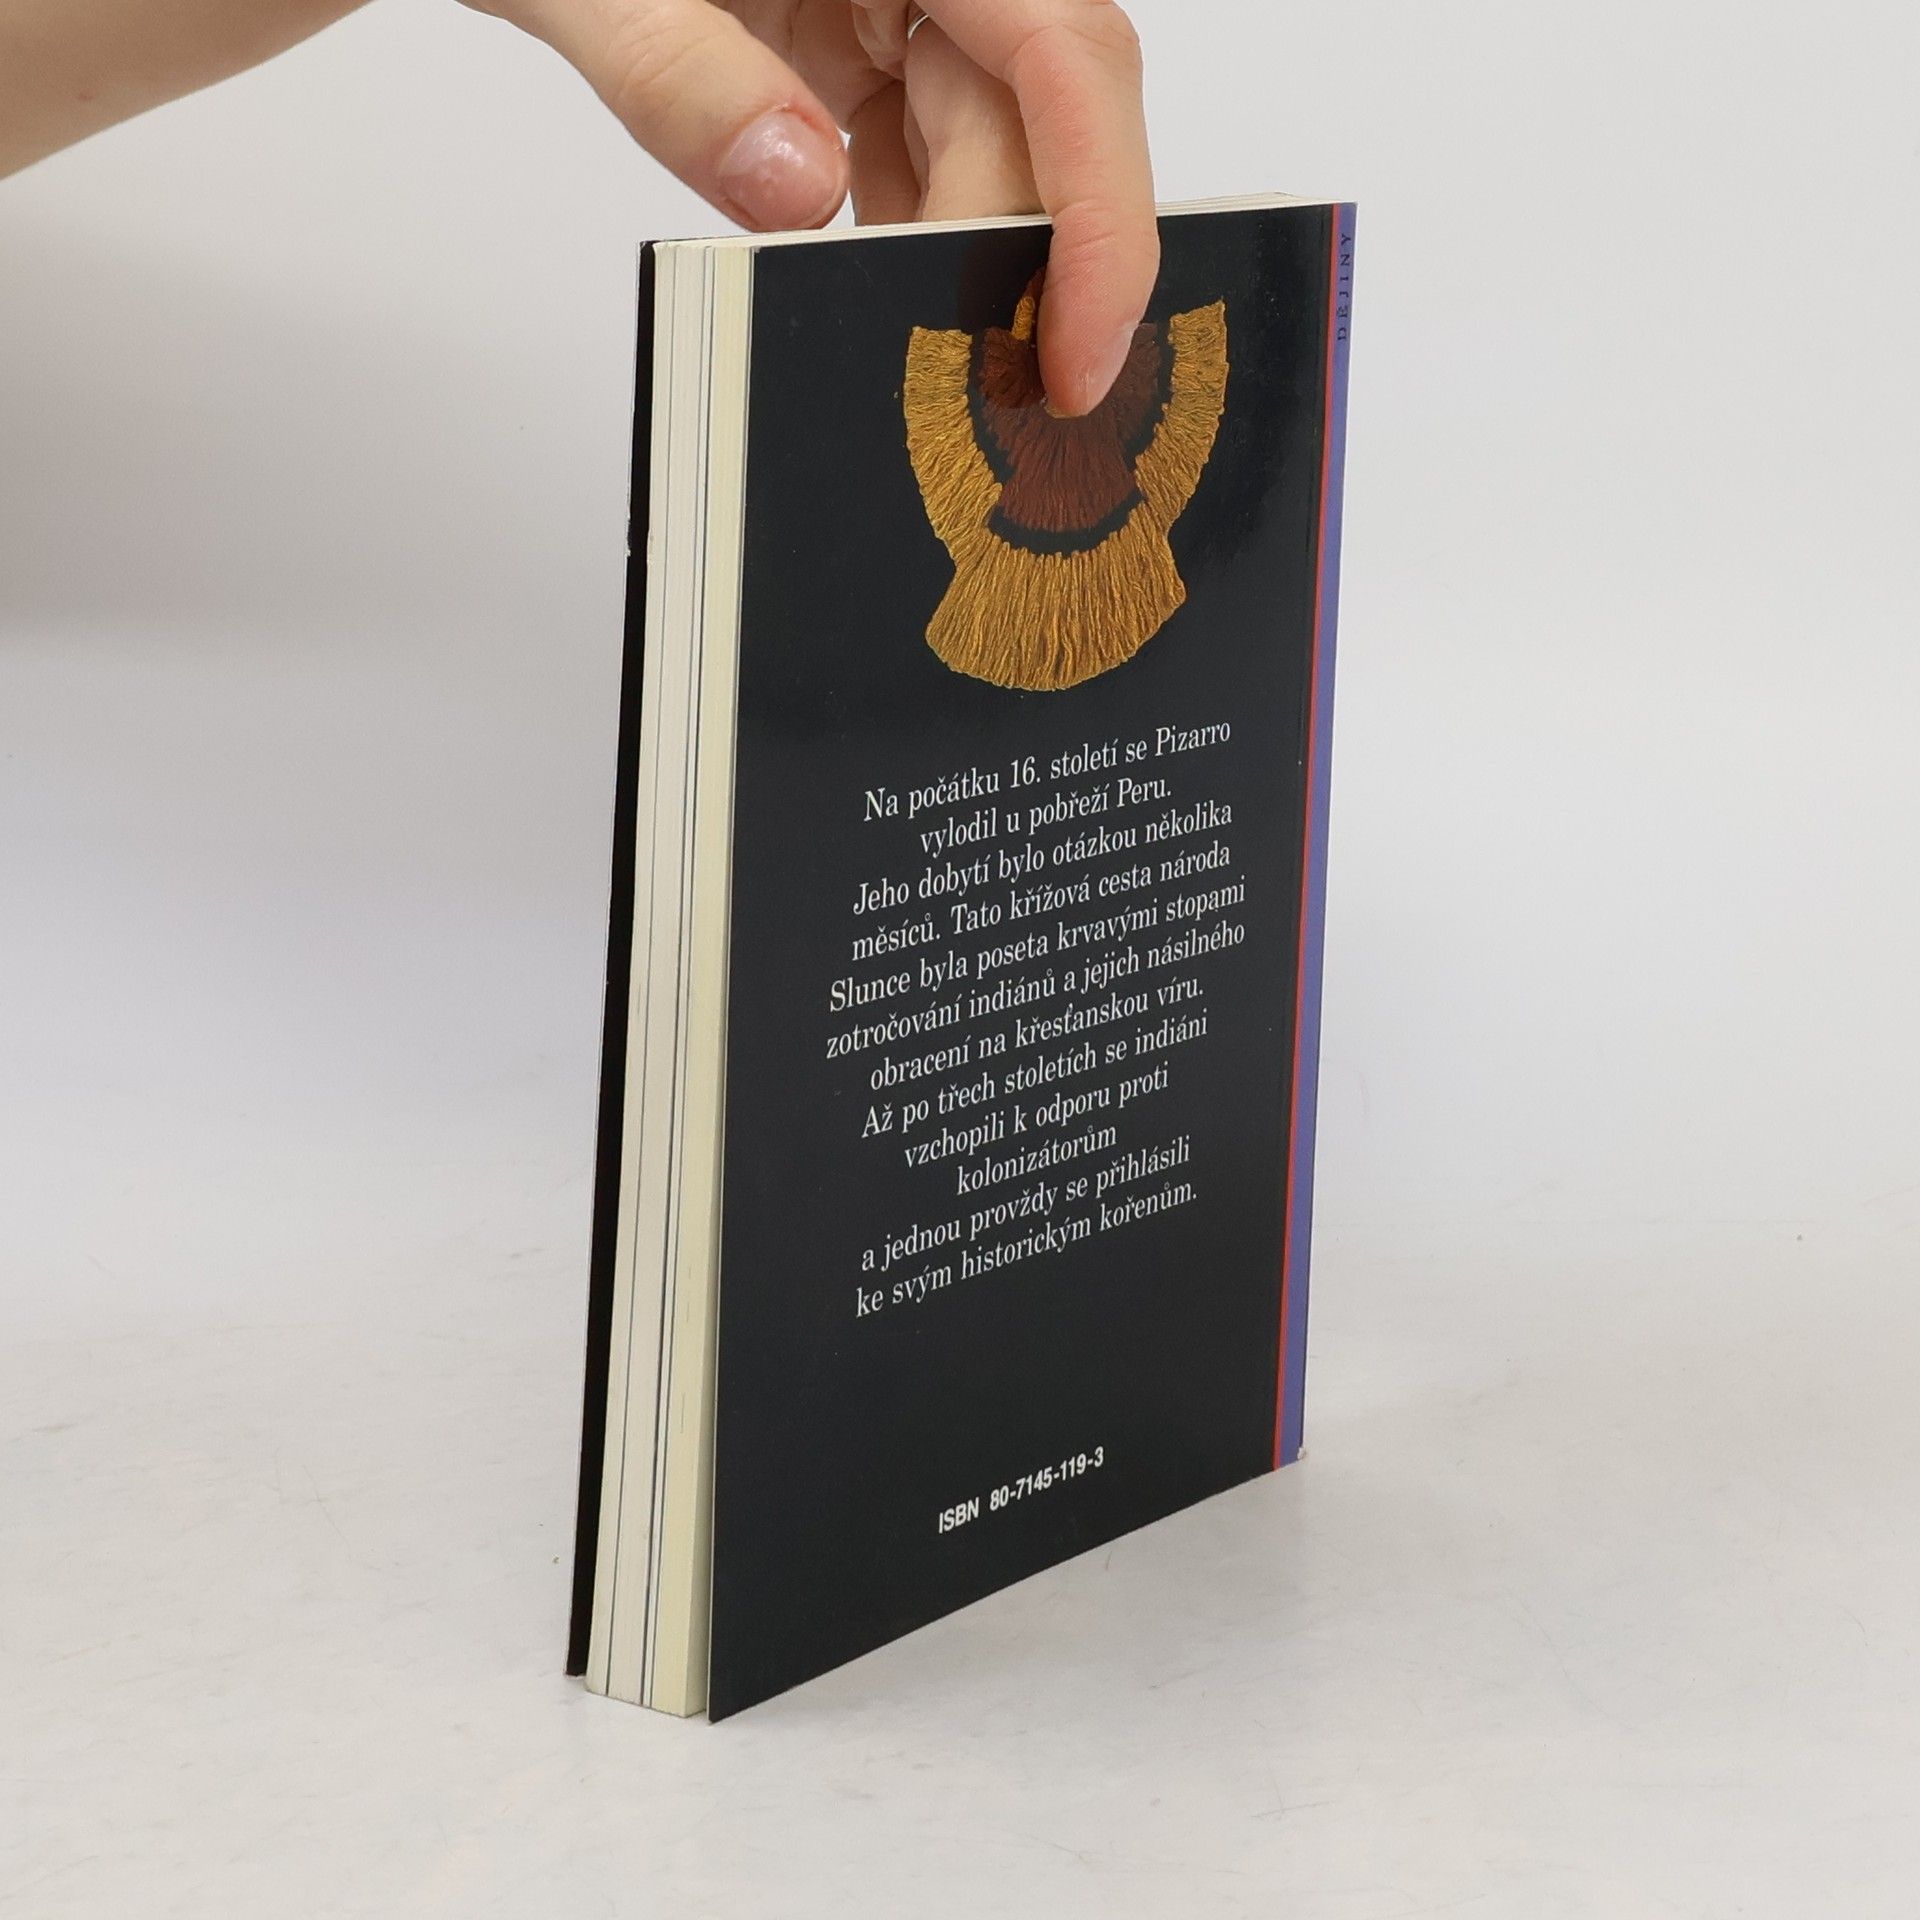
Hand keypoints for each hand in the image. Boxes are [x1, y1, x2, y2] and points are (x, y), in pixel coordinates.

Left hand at [472, 0, 1157, 413]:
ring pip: (995, 156)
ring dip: (951, 265)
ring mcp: (906, 6)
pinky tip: (860, 294)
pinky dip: (905, 242)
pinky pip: (926, 159)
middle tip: (949, 383)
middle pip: (1041, 127)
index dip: (1099, 215)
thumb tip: (797, 194)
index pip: (1067, 55)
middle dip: (1005, 265)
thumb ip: (682, 77)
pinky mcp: (866, 54)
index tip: (1077, 353)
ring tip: (900, 350)